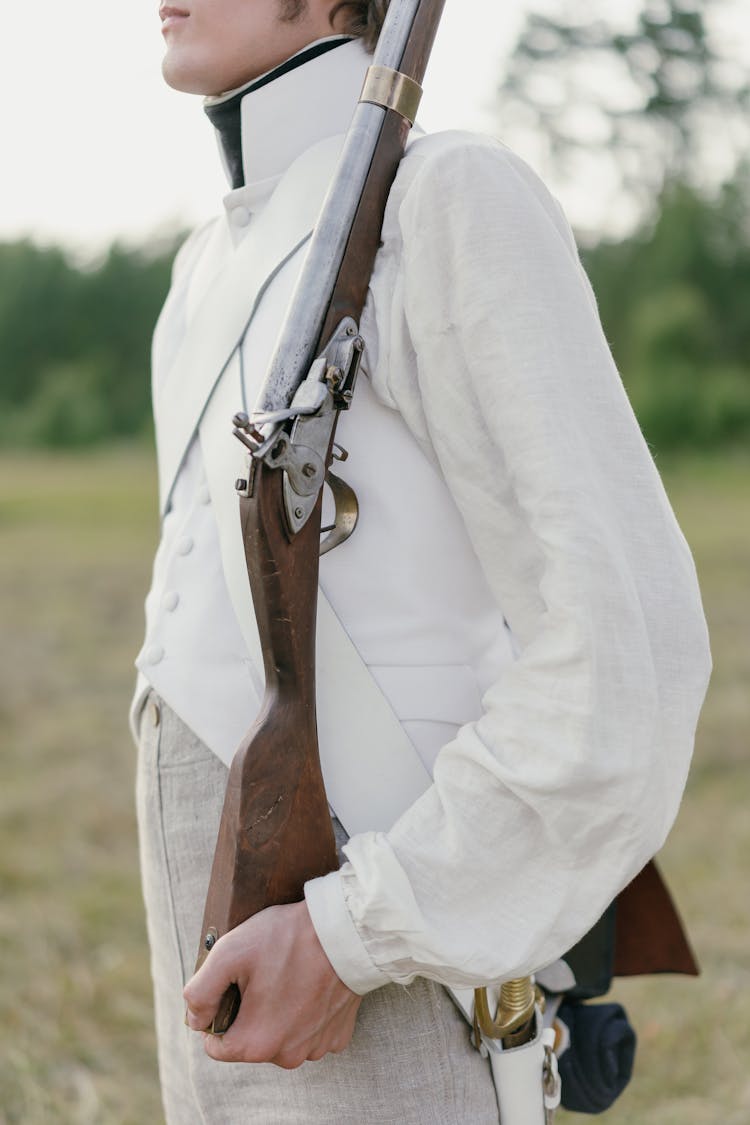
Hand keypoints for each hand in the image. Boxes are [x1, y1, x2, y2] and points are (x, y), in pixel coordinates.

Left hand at [183, 901, 362, 1068]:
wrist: (346, 930)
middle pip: (250, 1041)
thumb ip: (199, 992)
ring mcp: (316, 1047)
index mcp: (255, 1043)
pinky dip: (306, 1012)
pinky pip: (310, 1030)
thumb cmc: (287, 938)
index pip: (216, 1045)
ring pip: (281, 1036)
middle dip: (249, 1012)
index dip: (217, 1012)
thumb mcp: (229, 952)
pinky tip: (310, 984)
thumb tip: (195, 1020)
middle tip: (263, 973)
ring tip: (288, 975)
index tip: (233, 984)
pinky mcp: (337, 1035)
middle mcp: (287, 1055)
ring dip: (279, 1013)